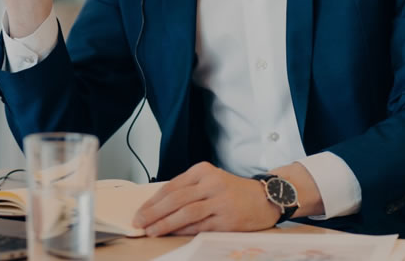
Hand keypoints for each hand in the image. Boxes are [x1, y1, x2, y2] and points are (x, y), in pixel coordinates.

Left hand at [132, 162, 278, 235]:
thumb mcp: (209, 181)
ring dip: (165, 223)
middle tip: (139, 222)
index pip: (171, 186)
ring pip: (185, 213)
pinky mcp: (227, 219)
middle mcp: (211, 183)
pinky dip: (183, 230)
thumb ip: (186, 190)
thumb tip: (156, 208)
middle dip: (153, 213)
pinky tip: (172, 233)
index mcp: (202, 170)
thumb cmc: (232, 191)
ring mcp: (220, 201)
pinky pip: (200, 226)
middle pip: (175, 199)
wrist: (265, 198)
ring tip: (151, 230)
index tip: (139, 212)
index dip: (152, 201)